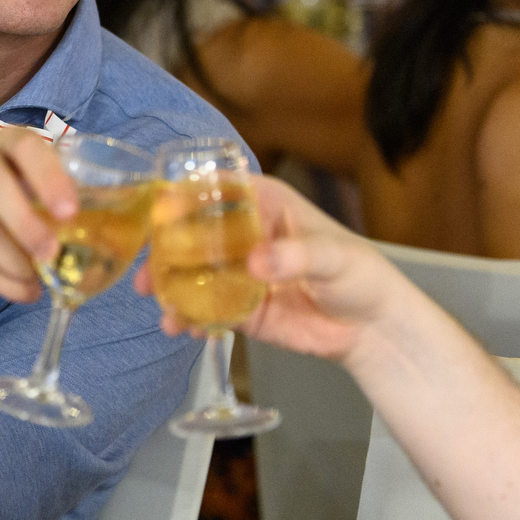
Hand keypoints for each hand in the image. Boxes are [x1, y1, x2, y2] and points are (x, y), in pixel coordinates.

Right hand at [0, 128, 77, 303]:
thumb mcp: (22, 170)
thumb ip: (56, 189)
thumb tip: (111, 225)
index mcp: (8, 143)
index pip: (27, 149)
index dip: (49, 178)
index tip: (70, 212)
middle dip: (26, 225)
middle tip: (52, 253)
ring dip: (13, 261)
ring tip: (38, 282)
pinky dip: (0, 280)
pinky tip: (24, 291)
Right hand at [135, 176, 420, 361]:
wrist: (372, 328)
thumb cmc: (360, 275)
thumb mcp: (334, 257)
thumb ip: (297, 256)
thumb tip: (256, 262)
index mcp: (266, 204)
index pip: (217, 190)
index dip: (184, 198)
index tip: (159, 213)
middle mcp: (245, 234)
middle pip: (193, 234)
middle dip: (165, 252)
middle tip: (147, 274)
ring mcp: (239, 273)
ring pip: (193, 274)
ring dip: (171, 289)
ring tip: (162, 309)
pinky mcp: (240, 308)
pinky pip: (207, 310)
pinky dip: (191, 319)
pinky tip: (182, 328)